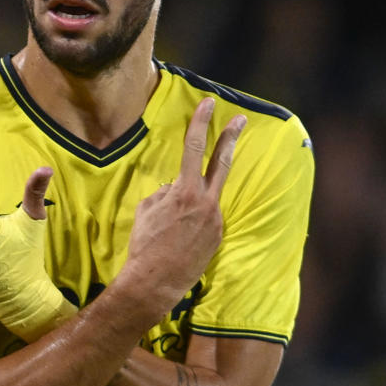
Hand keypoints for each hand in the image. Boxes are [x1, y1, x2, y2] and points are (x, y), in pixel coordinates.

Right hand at [116, 99, 244, 313]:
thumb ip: (164, 193)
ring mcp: (216, 220)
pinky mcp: (218, 236)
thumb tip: (174, 190)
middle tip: (240, 119)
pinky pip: (206, 218)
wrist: (155, 282)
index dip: (200, 122)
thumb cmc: (145, 245)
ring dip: (197, 196)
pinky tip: (179, 236)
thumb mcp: (146, 210)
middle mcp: (206, 202)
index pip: (194, 147)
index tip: (209, 103)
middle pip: (221, 161)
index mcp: (185, 191)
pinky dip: (194, 219)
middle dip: (230, 137)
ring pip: (209, 195)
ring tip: (178, 215)